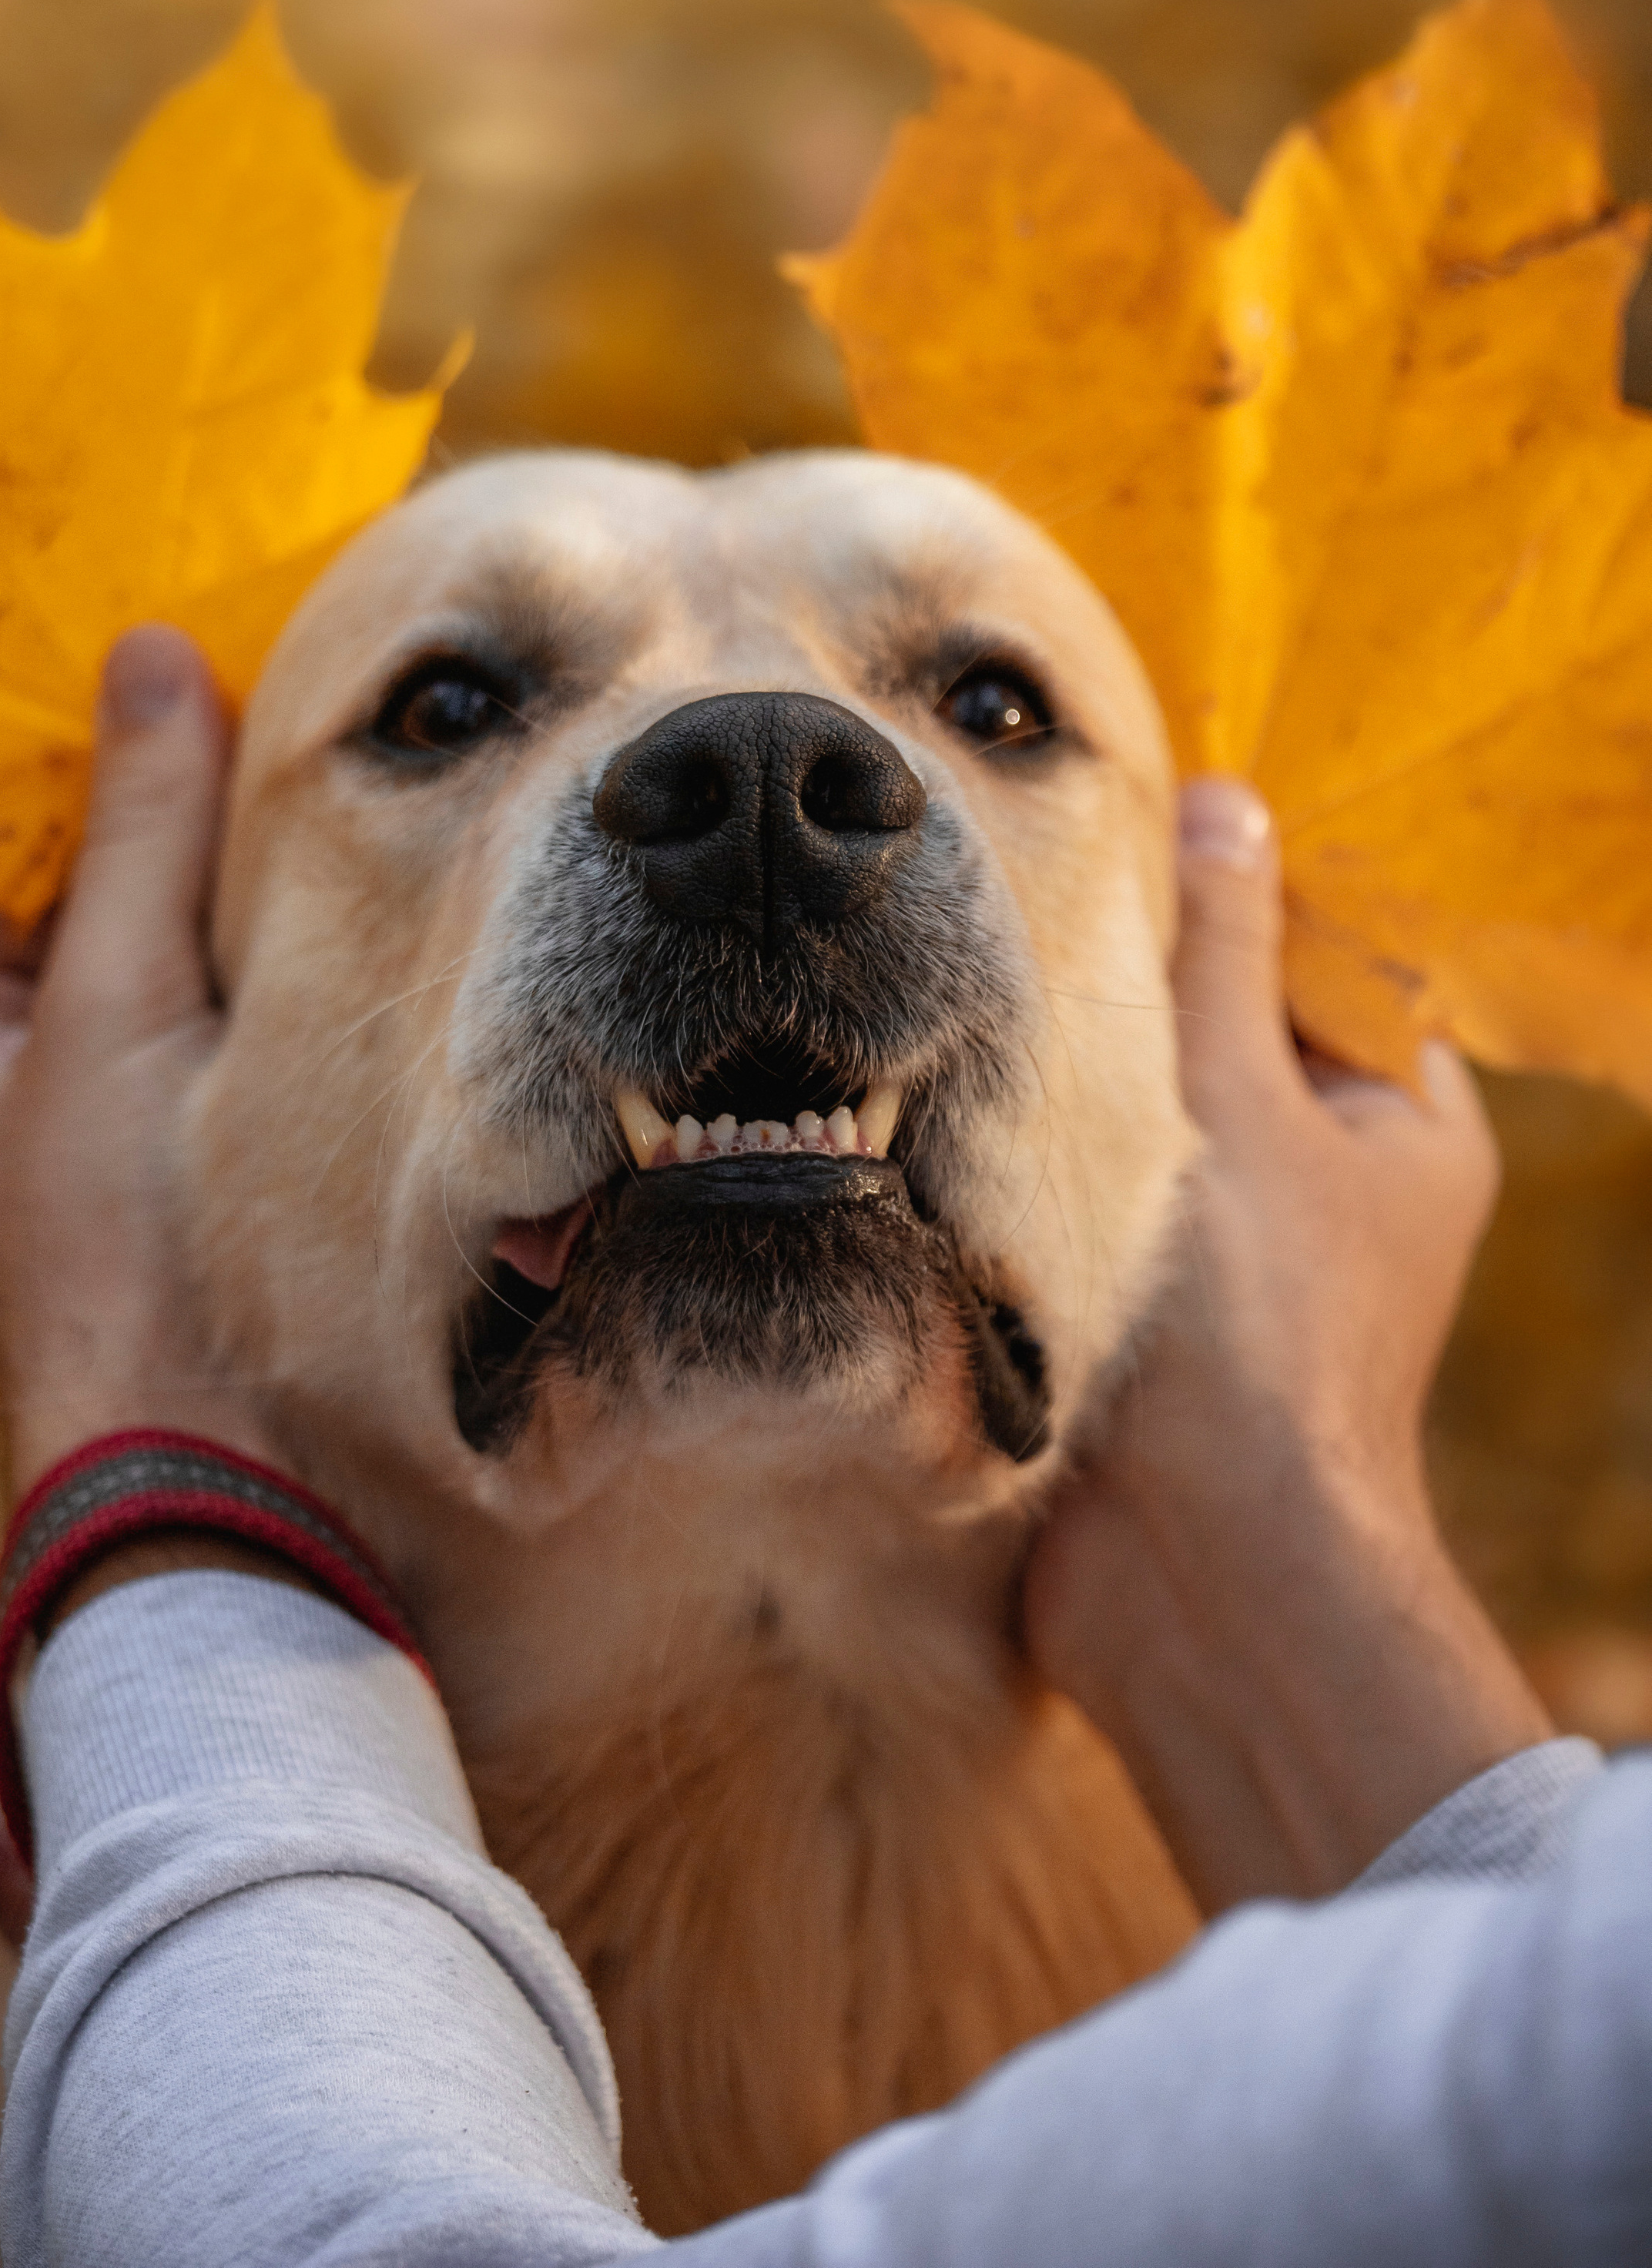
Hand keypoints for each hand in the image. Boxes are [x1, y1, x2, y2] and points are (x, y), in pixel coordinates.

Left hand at [0, 626, 269, 1500]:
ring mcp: (133, 1162)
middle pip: (117, 936)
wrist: (227, 1467)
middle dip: (198, 861)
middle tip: (296, 762)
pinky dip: (310, 1007)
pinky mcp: (231, 1195)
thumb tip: (150, 651)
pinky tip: (379, 947)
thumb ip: (135, 831)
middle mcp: (26, 1117)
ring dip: (269, 932)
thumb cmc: (119, 1240)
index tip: (198, 709)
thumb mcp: (110, 1000)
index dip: (99, 797)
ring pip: (202, 998)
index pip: (16, 887)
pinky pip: (265, 1061)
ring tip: (350, 839)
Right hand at [1024, 776, 1552, 1910]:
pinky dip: (1047, 1175)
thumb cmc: (1250, 1328)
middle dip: (1132, 993)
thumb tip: (1225, 801)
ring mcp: (1247, 1264)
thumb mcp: (1237, 1096)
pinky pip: (1101, 1205)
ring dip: (1075, 1088)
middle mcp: (1343, 1191)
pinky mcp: (1160, 1326)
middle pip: (1228, 1036)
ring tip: (986, 1022)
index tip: (1114, 852)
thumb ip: (1220, 949)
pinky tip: (971, 1129)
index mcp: (1406, 1123)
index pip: (1323, 956)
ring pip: (1151, 1122)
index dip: (1224, 898)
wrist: (1198, 1575)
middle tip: (1027, 929)